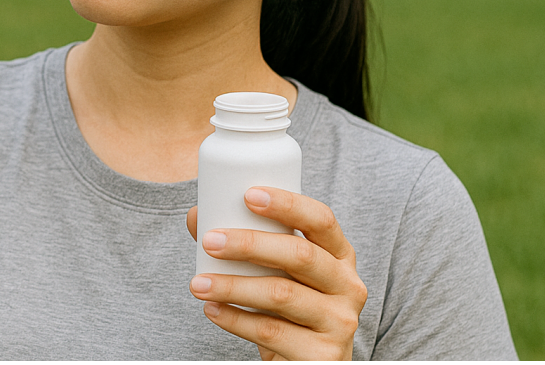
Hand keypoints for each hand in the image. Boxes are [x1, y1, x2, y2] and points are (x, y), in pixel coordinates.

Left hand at [186, 188, 366, 359]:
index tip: (247, 195)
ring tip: (198, 283)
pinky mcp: (323, 355)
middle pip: (300, 255)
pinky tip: (212, 310)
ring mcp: (340, 322)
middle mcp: (348, 285)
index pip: (321, 219)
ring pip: (281, 294)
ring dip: (232, 286)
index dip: (287, 204)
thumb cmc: (287, 309)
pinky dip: (235, 319)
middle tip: (209, 241)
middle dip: (249, 244)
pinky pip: (272, 331)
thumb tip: (197, 216)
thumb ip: (245, 245)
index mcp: (339, 255)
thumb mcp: (275, 274)